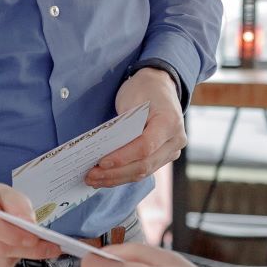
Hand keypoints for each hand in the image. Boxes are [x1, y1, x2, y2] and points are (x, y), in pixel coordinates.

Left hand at [87, 68, 188, 187]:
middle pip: (144, 165)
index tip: (101, 162)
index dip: (123, 157)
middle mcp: (175, 140)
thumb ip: (123, 126)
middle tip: (91, 175)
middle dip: (115, 173)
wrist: (160, 87)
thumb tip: (103, 151)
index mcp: (170, 122)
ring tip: (93, 179)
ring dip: (116, 178)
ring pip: (143, 172)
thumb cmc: (144, 90)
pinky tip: (106, 178)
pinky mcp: (163, 157)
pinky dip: (123, 175)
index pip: (145, 146)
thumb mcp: (132, 99)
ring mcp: (171, 151)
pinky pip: (143, 170)